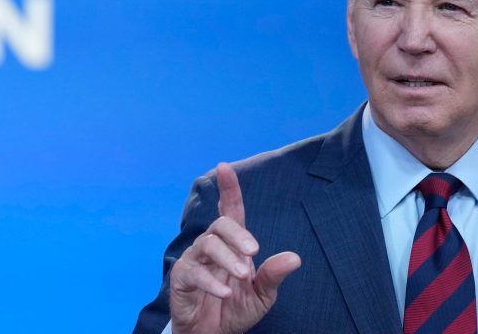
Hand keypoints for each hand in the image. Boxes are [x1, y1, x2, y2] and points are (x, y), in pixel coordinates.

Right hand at [169, 163, 301, 333]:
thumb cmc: (235, 309)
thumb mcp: (262, 295)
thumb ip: (274, 275)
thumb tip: (294, 258)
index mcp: (232, 245)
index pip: (230, 211)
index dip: (228, 189)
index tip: (225, 167)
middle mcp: (212, 246)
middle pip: (221, 224)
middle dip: (238, 234)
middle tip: (253, 252)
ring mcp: (195, 260)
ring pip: (208, 244)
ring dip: (227, 258)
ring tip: (242, 275)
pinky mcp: (182, 278)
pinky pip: (194, 272)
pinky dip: (211, 282)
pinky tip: (225, 292)